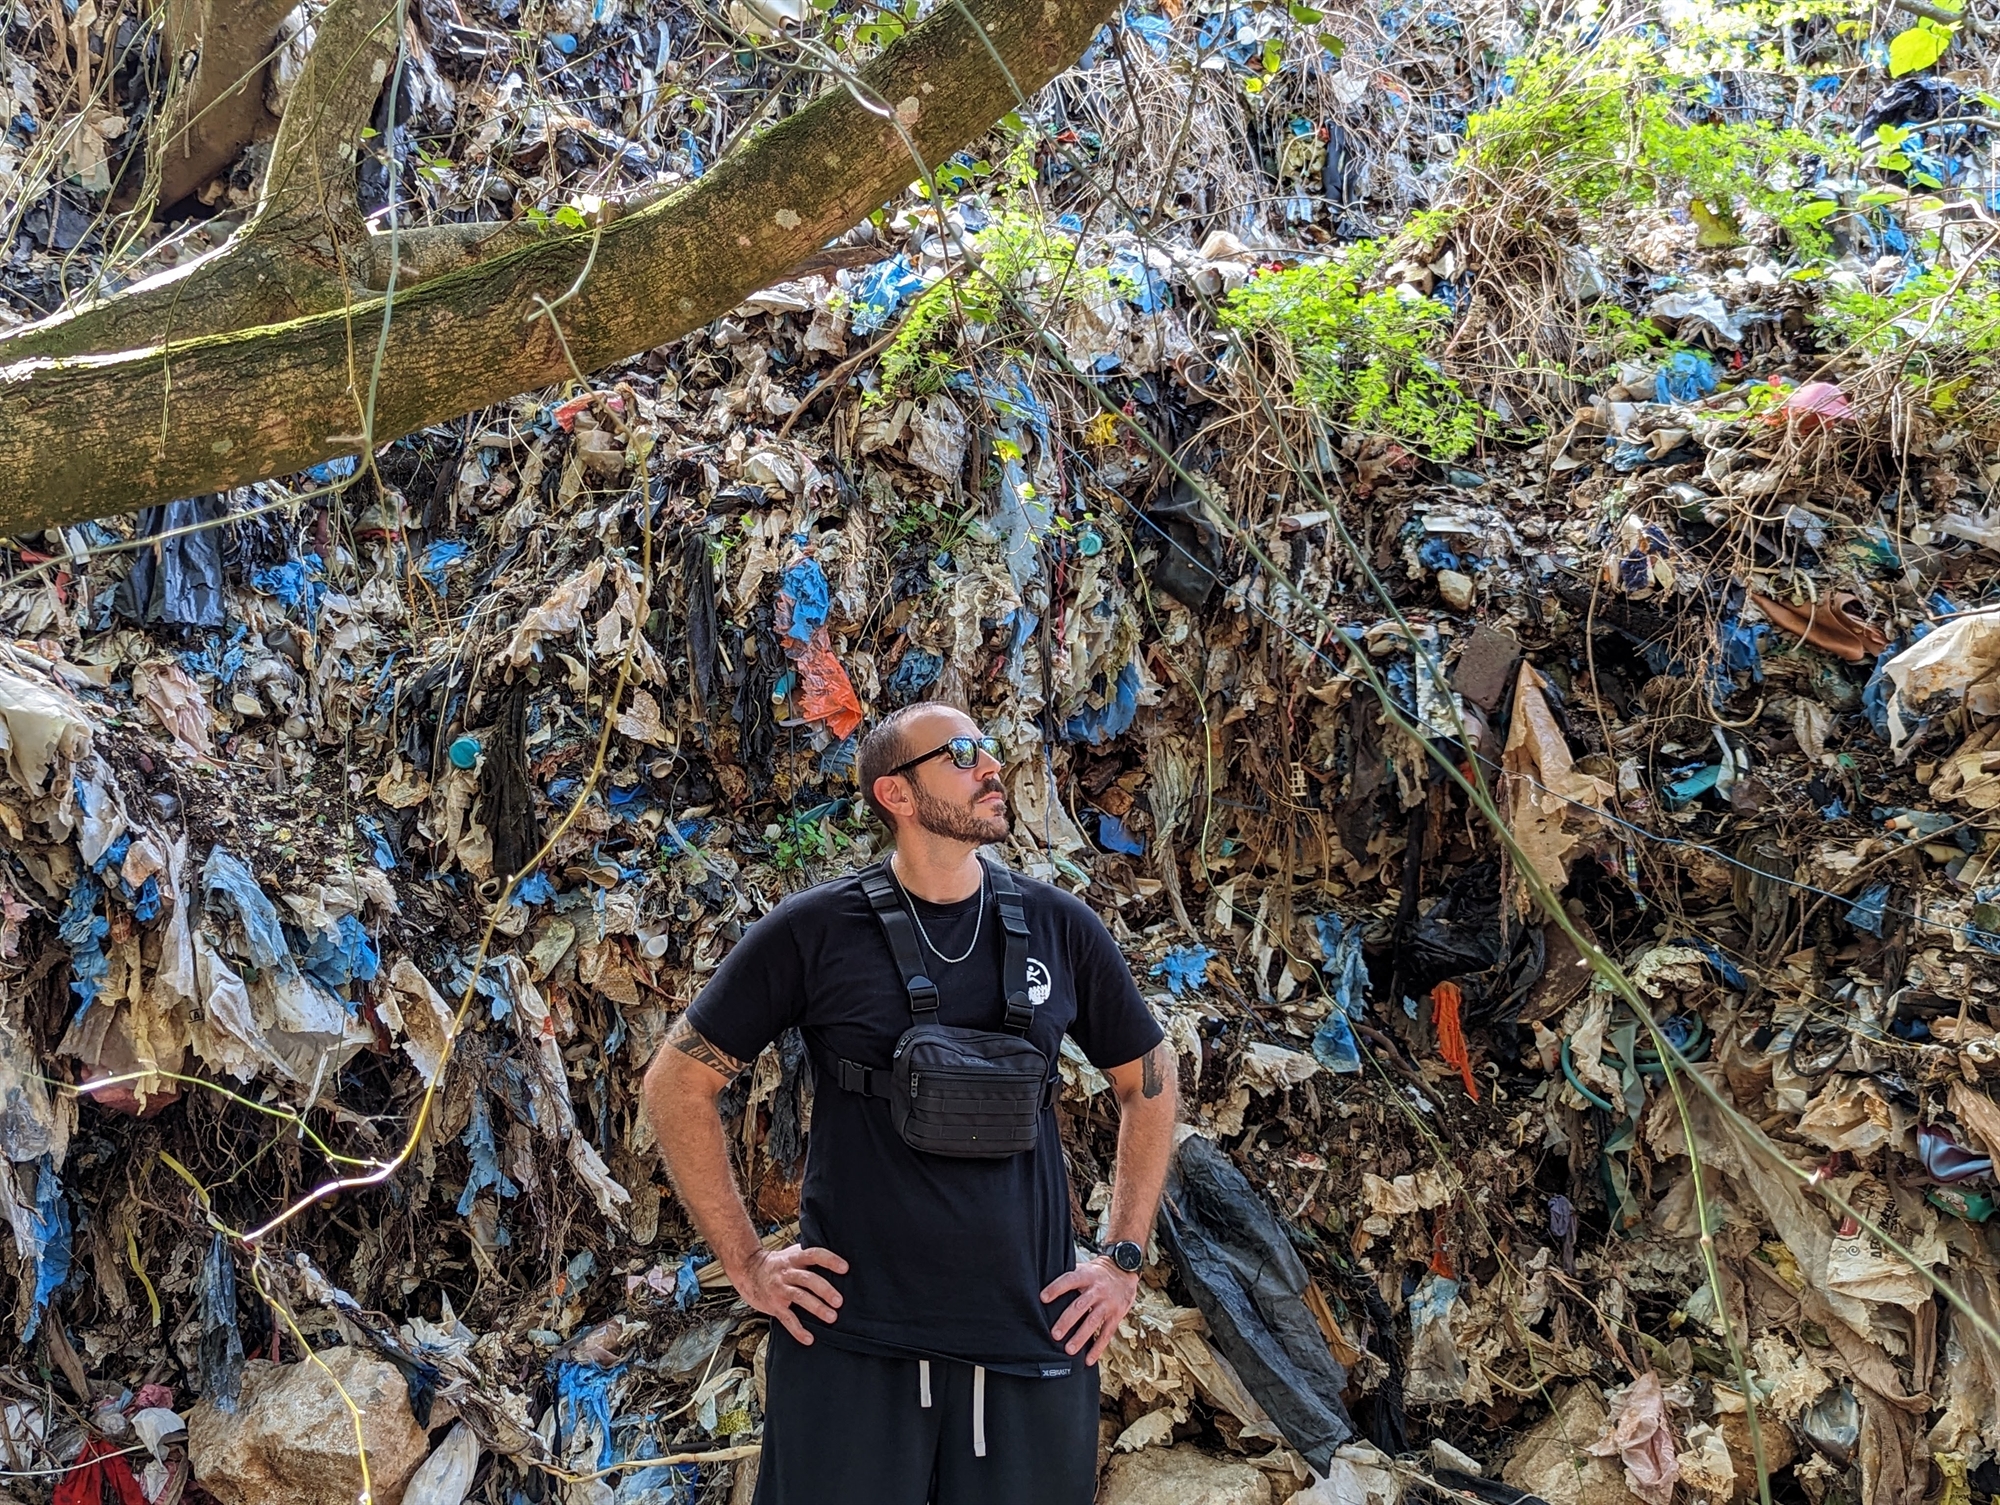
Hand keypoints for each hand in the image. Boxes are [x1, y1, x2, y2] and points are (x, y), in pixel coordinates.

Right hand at [729, 1244, 848, 1344]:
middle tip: (839, 1301)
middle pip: (808, 1279)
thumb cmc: (776, 1263)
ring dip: (816, 1308)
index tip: (845, 1268)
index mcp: (795, 1258)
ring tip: (832, 1317)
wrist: (747, 1270)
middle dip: (825, 1290)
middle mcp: (788, 1272)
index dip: (829, 1260)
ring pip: (799, 1297)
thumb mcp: (791, 1253)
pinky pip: (787, 1318)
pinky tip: (809, 1339)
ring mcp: (780, 1289)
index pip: (814, 1255)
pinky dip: (798, 1330)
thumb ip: (808, 1255)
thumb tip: (835, 1253)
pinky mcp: (774, 1305)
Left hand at [1041, 1256, 1139, 1364]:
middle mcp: (1097, 1290)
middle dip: (1067, 1321)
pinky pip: (1106, 1334)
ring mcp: (1107, 1304)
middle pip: (1080, 1306)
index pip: (1069, 1280)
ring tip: (1069, 1350)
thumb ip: (1069, 1275)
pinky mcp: (1116, 1316)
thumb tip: (1043, 1278)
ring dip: (1080, 1337)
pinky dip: (1098, 1348)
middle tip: (1055, 1334)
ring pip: (1093, 1322)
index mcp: (1087, 1276)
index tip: (1043, 1298)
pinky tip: (1088, 1360)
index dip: (1056, 1288)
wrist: (1124, 1272)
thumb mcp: (1085, 1267)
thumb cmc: (1098, 1272)